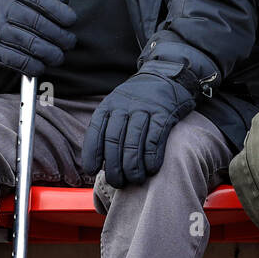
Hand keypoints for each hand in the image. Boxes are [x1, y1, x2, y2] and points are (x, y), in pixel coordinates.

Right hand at [0, 0, 76, 75]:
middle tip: (69, 43)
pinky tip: (41, 66)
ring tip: (58, 57)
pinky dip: (32, 66)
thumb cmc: (6, 7)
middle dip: (60, 37)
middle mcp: (4, 9)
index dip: (61, 13)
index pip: (42, 1)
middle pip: (39, 24)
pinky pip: (17, 60)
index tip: (71, 21)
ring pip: (30, 44)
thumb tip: (65, 0)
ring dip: (50, 54)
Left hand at [81, 62, 198, 187]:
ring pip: (134, 142)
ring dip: (133, 166)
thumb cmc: (139, 99)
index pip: (96, 132)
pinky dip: (152, 157)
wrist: (167, 75)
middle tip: (117, 182)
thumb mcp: (118, 105)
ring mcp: (145, 109)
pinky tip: (151, 169)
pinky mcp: (164, 113)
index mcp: (109, 105)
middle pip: (114, 141)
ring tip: (135, 180)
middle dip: (114, 166)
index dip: (92, 153)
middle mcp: (125, 106)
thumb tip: (100, 161)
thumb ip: (108, 126)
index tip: (92, 170)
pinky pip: (155, 138)